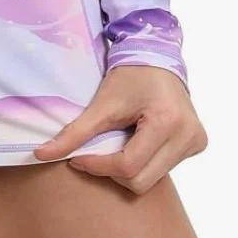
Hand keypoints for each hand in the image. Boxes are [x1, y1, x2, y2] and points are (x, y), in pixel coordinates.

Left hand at [33, 66, 207, 194]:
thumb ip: (74, 132)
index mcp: (168, 122)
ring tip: (120, 141)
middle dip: (112, 171)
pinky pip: (163, 170)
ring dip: (128, 168)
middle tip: (97, 152)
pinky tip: (137, 141)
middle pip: (141, 181)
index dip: (97, 167)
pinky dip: (144, 162)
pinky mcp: (197, 145)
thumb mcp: (102, 103)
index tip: (77, 158)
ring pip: (152, 180)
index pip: (128, 166)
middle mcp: (189, 136)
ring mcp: (196, 142)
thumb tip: (41, 154)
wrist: (156, 56)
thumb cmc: (130, 75)